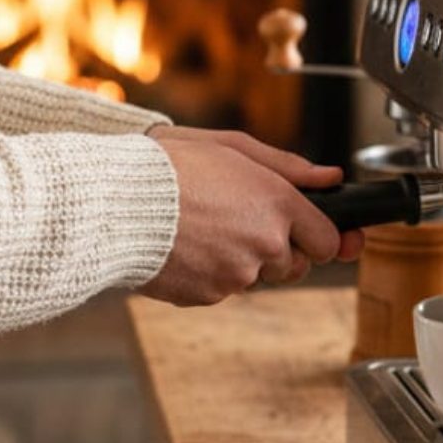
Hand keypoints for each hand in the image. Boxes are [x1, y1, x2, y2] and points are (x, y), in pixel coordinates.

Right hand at [140, 126, 364, 306]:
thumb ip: (289, 166)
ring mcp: (238, 274)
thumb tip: (331, 178)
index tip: (307, 232)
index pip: (329, 242)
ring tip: (204, 229)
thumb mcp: (232, 147)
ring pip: (256, 277)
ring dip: (242, 261)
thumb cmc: (168, 166)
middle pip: (296, 265)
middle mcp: (266, 243)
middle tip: (239, 222)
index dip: (319, 237)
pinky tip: (186, 246)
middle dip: (278, 250)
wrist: (111, 203)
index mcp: (278, 204)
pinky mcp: (209, 295)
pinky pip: (221, 289)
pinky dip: (209, 273)